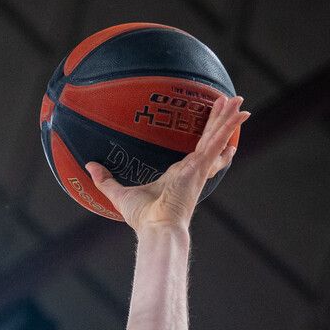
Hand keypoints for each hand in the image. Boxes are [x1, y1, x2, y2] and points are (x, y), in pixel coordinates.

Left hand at [87, 94, 247, 233]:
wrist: (157, 228)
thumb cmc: (143, 218)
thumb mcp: (119, 194)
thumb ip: (105, 180)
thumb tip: (90, 167)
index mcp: (179, 175)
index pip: (197, 153)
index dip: (206, 141)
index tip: (214, 131)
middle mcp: (192, 169)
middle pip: (210, 140)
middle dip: (220, 122)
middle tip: (231, 103)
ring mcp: (198, 168)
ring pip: (216, 137)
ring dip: (228, 119)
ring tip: (240, 101)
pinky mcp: (199, 167)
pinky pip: (215, 142)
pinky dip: (226, 128)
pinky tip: (237, 115)